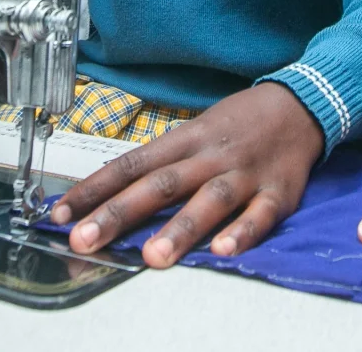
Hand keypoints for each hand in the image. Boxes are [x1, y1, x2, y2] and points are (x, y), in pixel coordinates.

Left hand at [49, 82, 324, 267]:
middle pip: (160, 185)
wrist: (300, 104)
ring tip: (152, 257)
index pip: (130, 165)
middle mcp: (208, 156)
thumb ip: (161, 165)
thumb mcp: (194, 132)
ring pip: (209, 200)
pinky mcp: (278, 191)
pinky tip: (224, 249)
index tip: (61, 214)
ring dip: (180, 228)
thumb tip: (113, 195)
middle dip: (119, 214)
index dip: (94, 190)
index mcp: (183, 140)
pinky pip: (261, 213)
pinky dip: (244, 231)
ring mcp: (244, 173)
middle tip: (85, 239)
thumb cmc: (238, 123)